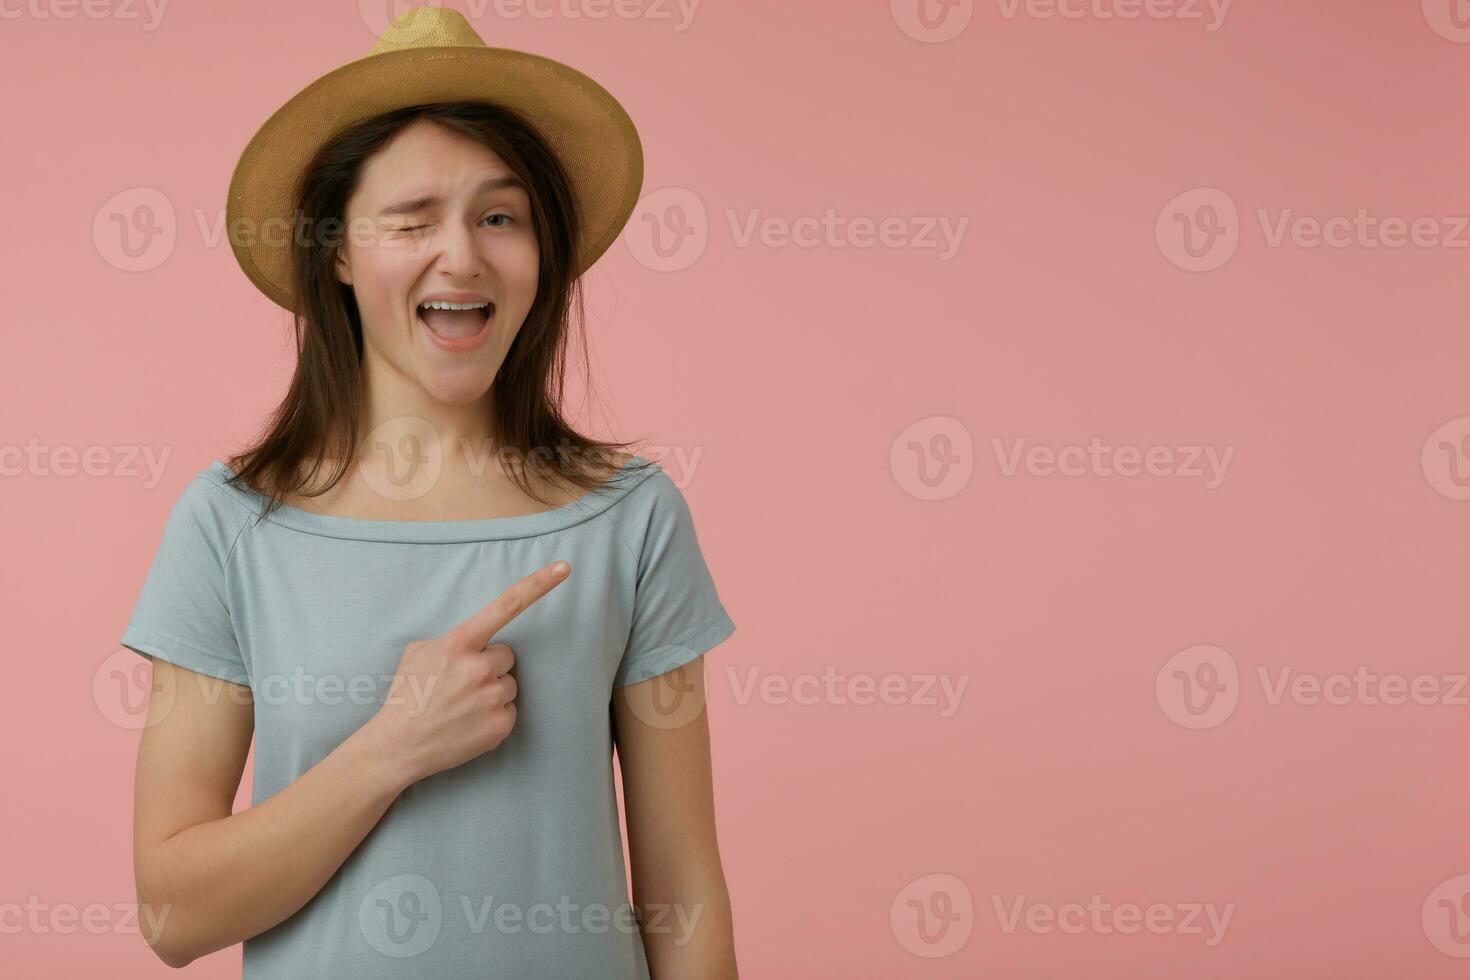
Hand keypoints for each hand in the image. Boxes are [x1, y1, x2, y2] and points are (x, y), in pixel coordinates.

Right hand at [369, 560, 570, 785]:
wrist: (398, 745)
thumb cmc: (406, 694)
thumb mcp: (419, 652)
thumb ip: (453, 640)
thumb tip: (474, 642)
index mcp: (460, 643)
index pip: (506, 605)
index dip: (538, 584)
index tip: (563, 567)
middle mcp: (480, 667)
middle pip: (506, 656)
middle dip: (489, 666)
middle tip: (461, 684)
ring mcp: (493, 698)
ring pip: (508, 684)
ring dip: (491, 691)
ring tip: (461, 706)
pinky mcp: (500, 725)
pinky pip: (509, 710)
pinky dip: (493, 716)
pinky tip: (468, 722)